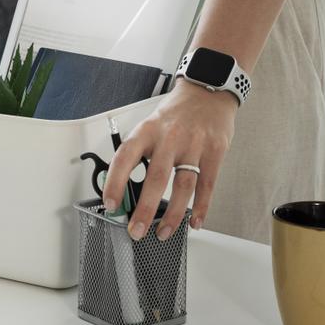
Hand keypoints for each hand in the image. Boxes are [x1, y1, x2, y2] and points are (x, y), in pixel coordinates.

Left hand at [102, 80, 236, 240]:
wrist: (208, 92)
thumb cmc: (175, 114)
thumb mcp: (151, 126)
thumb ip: (140, 154)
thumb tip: (122, 189)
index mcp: (147, 130)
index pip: (125, 157)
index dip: (115, 182)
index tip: (110, 204)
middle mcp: (170, 137)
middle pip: (156, 178)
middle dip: (144, 209)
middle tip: (136, 230)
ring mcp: (194, 145)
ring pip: (183, 186)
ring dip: (173, 215)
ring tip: (163, 232)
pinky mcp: (214, 151)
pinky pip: (207, 185)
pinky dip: (201, 207)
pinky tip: (194, 222)